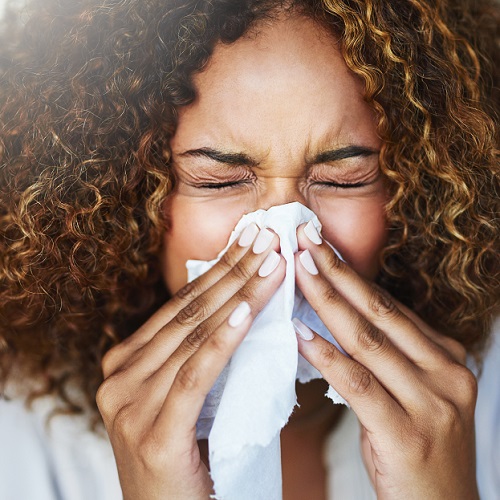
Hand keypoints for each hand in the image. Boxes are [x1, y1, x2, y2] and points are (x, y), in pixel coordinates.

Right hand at [96, 225, 284, 499]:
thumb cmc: (189, 459)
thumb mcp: (189, 397)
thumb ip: (199, 354)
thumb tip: (241, 304)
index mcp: (126, 364)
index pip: (181, 305)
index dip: (219, 269)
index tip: (251, 240)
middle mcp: (120, 378)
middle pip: (189, 312)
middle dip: (234, 271)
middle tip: (267, 238)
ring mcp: (129, 405)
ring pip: (195, 336)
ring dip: (240, 295)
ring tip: (273, 263)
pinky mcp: (153, 435)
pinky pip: (195, 375)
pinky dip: (223, 341)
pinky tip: (248, 311)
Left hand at [292, 222, 478, 499]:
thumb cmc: (417, 447)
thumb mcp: (410, 390)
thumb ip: (385, 353)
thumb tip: (336, 314)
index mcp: (447, 357)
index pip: (390, 306)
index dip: (351, 274)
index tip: (320, 246)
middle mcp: (447, 372)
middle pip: (380, 312)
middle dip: (337, 272)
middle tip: (305, 240)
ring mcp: (432, 403)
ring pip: (368, 340)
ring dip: (327, 302)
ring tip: (297, 271)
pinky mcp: (407, 434)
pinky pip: (358, 385)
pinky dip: (326, 356)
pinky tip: (299, 334)